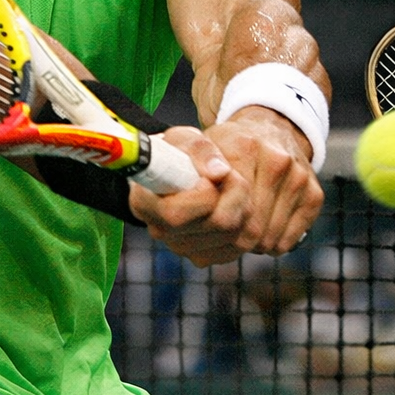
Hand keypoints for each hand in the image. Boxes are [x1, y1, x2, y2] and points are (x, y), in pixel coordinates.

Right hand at [128, 126, 247, 266]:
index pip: (176, 214)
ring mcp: (183, 247)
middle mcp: (161, 231)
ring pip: (236, 238)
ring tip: (234, 185)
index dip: (204, 195)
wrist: (184, 169)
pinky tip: (239, 203)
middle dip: (236, 194)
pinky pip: (241, 247)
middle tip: (233, 174)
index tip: (213, 175)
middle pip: (218, 226)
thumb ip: (200, 149)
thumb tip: (219, 172)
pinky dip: (249, 223)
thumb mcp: (185, 138)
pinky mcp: (205, 255)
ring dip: (246, 206)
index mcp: (145, 202)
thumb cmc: (181, 151)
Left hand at [203, 105, 323, 256]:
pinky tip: (259, 226)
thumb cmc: (226, 144)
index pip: (226, 214)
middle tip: (213, 236)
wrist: (271, 127)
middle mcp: (278, 162)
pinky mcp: (314, 195)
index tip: (199, 224)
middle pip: (247, 233)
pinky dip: (270, 244)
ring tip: (235, 228)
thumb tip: (215, 176)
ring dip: (247, 245)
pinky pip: (287, 242)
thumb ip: (192, 157)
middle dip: (225, 243)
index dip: (208, 229)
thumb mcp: (193, 140)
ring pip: (267, 241)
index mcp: (244, 148)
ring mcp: (299, 179)